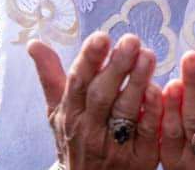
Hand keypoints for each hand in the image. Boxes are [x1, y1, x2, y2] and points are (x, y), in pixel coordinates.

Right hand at [28, 32, 162, 168]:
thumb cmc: (77, 139)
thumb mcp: (59, 112)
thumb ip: (50, 76)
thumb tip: (33, 43)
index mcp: (71, 114)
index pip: (77, 83)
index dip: (89, 60)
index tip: (101, 37)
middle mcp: (90, 129)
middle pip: (101, 96)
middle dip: (116, 67)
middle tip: (131, 41)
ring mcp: (115, 145)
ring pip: (125, 112)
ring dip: (137, 83)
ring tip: (148, 56)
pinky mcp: (140, 157)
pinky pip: (147, 132)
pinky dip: (153, 110)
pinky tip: (161, 89)